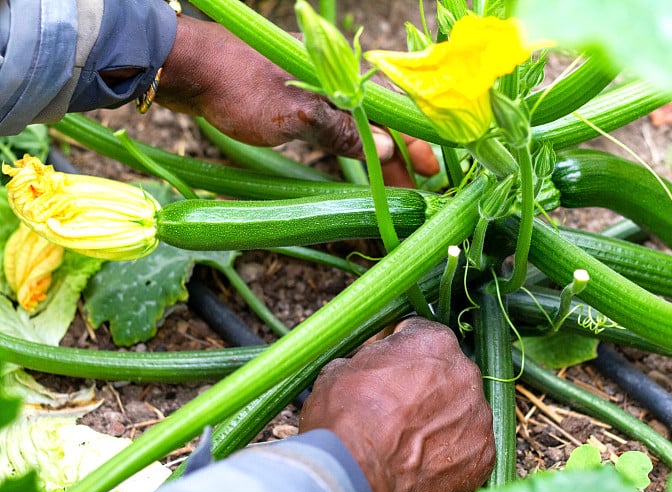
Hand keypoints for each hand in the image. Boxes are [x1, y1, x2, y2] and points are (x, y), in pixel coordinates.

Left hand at [157, 17, 437, 186]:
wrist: (187, 69)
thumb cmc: (238, 88)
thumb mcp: (294, 116)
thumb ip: (342, 132)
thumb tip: (388, 149)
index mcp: (342, 77)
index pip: (394, 110)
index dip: (415, 140)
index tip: (430, 169)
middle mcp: (335, 81)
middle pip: (381, 121)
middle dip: (401, 155)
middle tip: (416, 188)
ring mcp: (315, 91)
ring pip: (360, 127)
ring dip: (378, 155)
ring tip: (394, 185)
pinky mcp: (297, 102)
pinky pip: (339, 128)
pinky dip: (354, 148)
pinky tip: (358, 163)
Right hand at [299, 318, 494, 491]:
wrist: (355, 477)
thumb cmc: (344, 418)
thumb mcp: (340, 368)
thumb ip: (369, 359)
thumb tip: (370, 363)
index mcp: (434, 341)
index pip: (421, 335)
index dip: (400, 352)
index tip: (386, 369)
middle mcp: (466, 372)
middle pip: (447, 373)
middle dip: (425, 387)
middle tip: (396, 409)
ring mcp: (479, 416)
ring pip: (461, 411)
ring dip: (440, 420)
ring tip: (408, 443)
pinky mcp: (484, 456)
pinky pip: (468, 449)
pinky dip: (449, 455)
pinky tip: (421, 466)